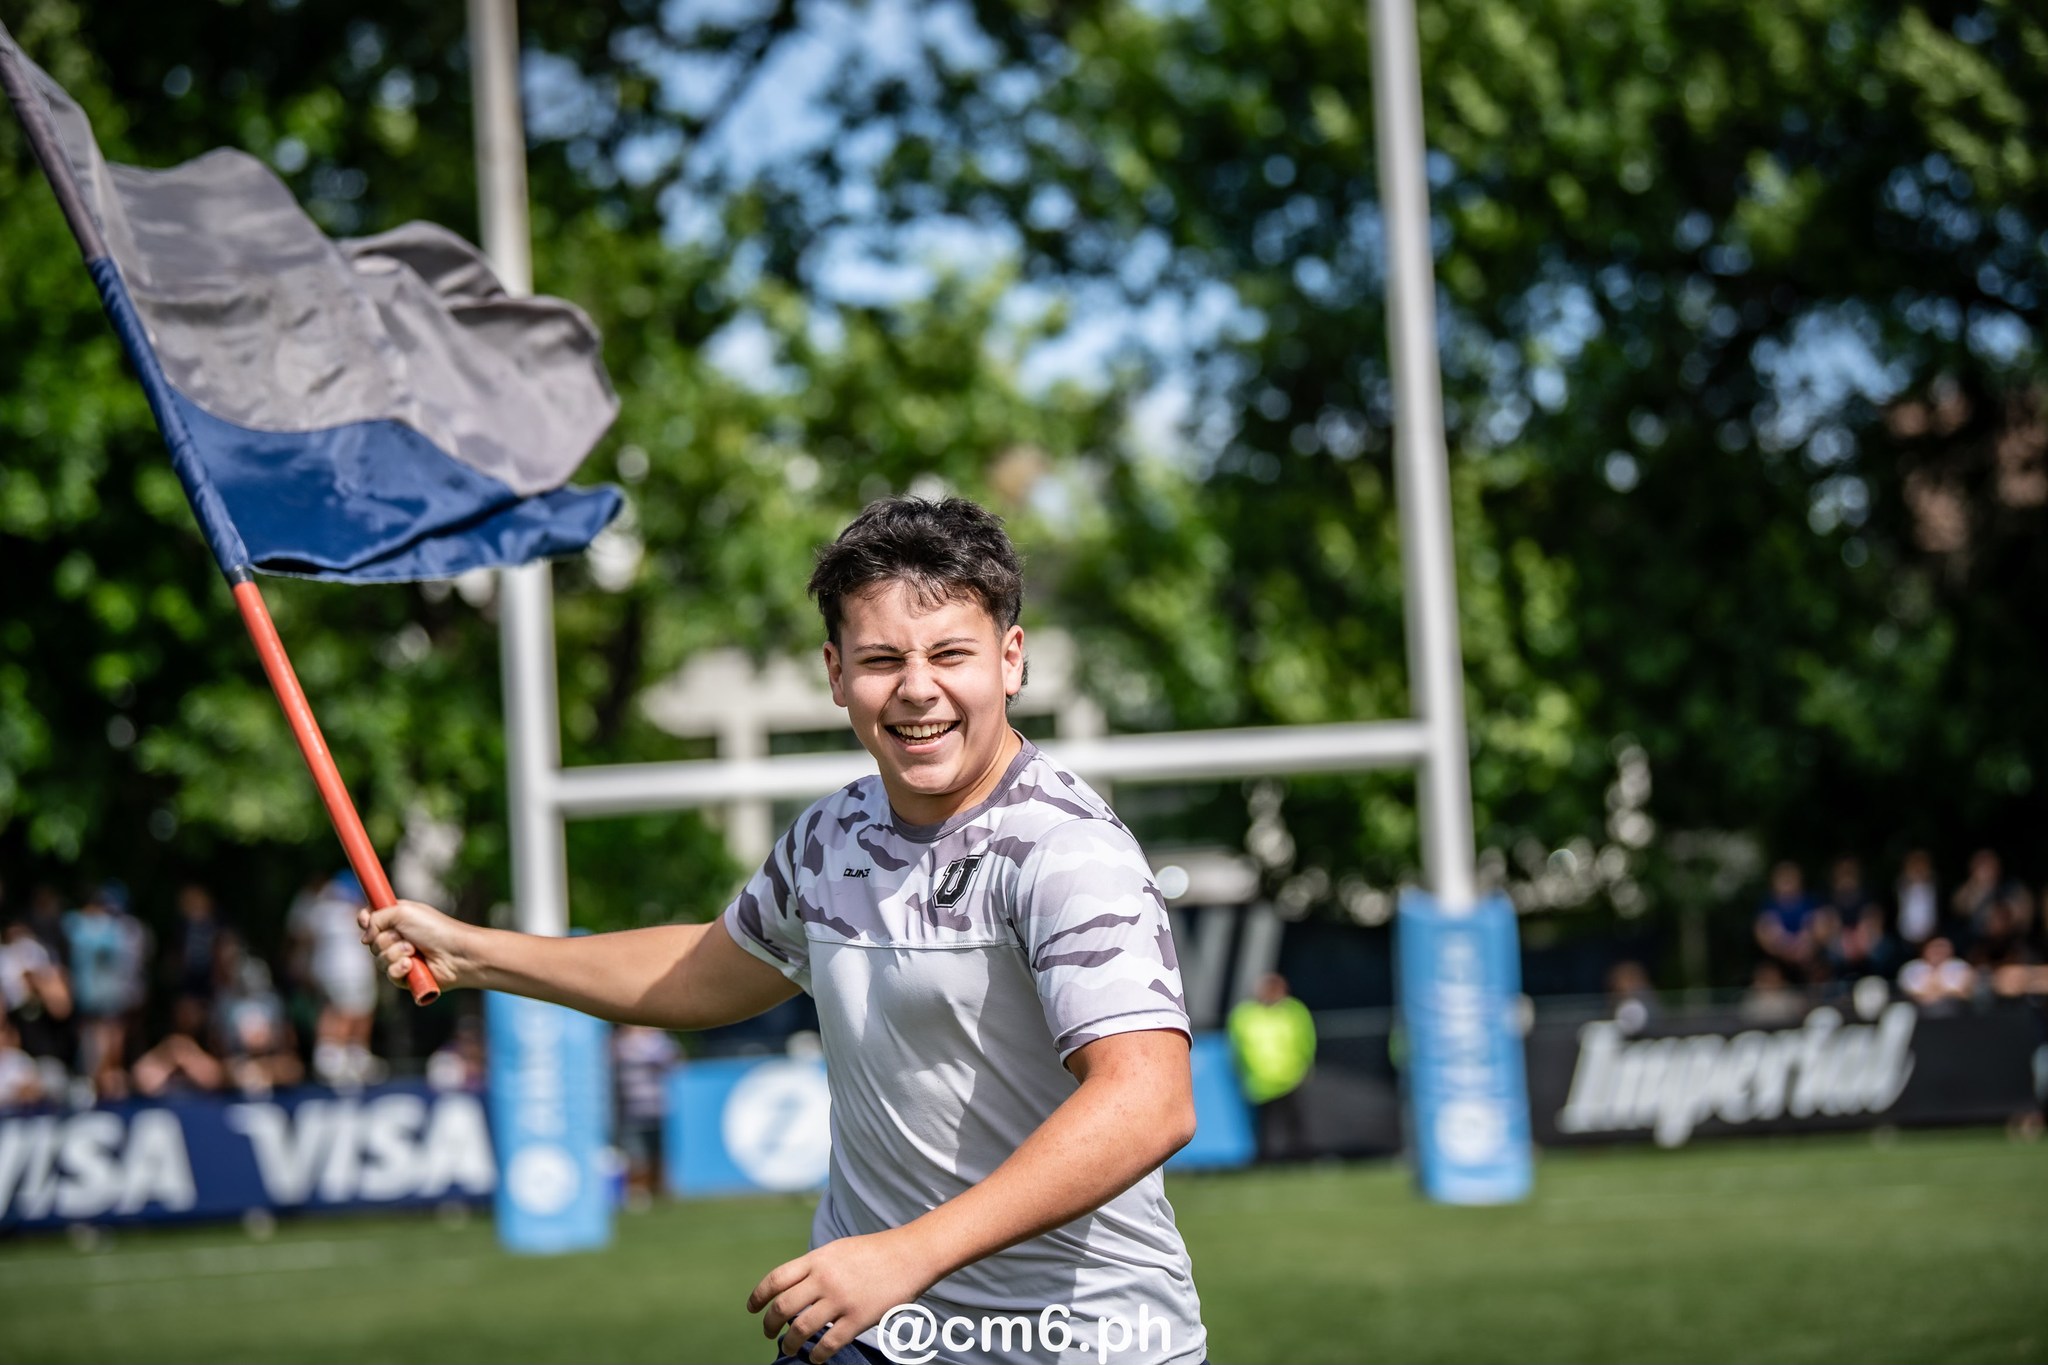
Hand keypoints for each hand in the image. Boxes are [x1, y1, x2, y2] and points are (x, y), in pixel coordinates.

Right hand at [358, 900, 479, 991]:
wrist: (456, 954)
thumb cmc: (435, 929)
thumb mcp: (403, 912)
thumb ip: (377, 918)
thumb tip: (364, 937)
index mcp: (398, 918)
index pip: (370, 919)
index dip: (365, 921)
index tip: (365, 922)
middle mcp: (398, 937)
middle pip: (371, 942)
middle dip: (386, 940)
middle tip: (405, 938)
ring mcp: (401, 957)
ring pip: (378, 959)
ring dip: (394, 954)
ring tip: (413, 952)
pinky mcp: (406, 975)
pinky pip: (389, 974)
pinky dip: (399, 969)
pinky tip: (412, 966)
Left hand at [748, 1227, 939, 1363]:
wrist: (911, 1254)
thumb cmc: (876, 1252)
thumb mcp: (838, 1250)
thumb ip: (816, 1266)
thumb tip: (794, 1287)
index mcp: (817, 1259)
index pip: (776, 1280)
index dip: (758, 1297)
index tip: (752, 1308)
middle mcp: (824, 1279)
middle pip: (782, 1307)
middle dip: (770, 1324)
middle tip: (769, 1332)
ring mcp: (841, 1299)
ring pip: (801, 1329)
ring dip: (790, 1343)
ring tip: (789, 1348)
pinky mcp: (858, 1318)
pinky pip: (828, 1344)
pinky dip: (817, 1356)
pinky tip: (815, 1359)